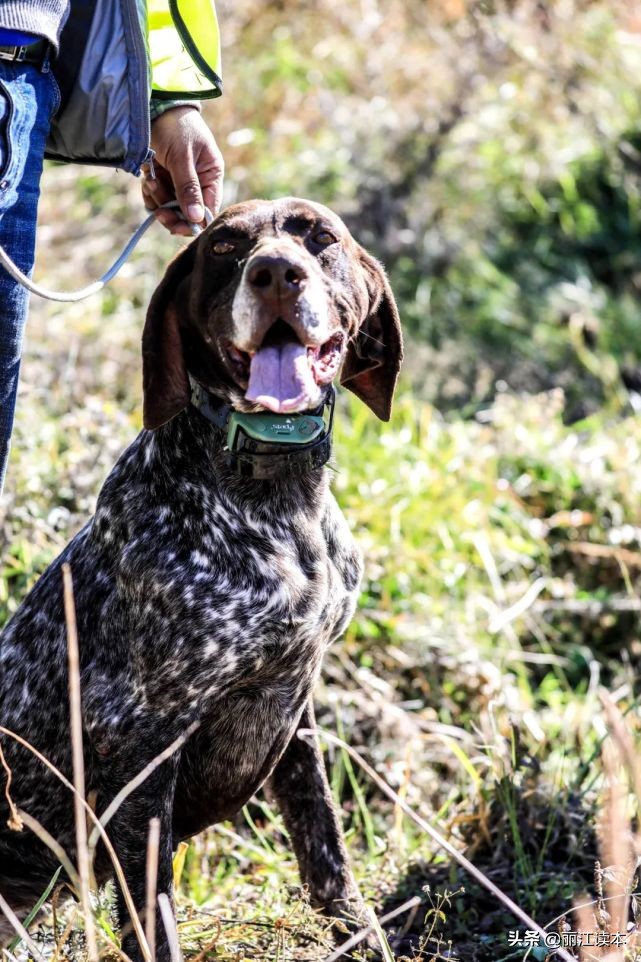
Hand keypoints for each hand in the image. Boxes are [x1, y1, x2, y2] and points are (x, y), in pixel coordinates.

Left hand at [143, 106, 223, 235]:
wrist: (152, 105)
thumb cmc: (174, 126)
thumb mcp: (182, 157)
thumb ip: (189, 188)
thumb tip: (198, 219)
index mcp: (211, 175)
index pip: (208, 209)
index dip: (194, 222)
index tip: (176, 226)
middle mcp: (197, 181)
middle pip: (187, 213)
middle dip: (171, 213)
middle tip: (158, 212)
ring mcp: (178, 181)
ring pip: (169, 207)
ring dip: (157, 199)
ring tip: (151, 179)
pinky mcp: (162, 179)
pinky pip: (156, 199)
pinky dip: (150, 194)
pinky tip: (146, 178)